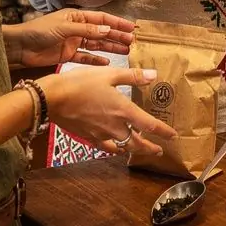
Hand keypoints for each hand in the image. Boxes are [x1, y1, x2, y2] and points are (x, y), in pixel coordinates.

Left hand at [8, 9, 134, 67]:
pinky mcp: (68, 55)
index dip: (117, 23)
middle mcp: (77, 28)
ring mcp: (73, 42)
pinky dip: (96, 60)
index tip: (132, 28)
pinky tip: (108, 62)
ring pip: (97, 45)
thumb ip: (86, 30)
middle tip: (133, 42)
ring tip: (126, 51)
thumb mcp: (64, 27)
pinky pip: (86, 57)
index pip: (101, 19)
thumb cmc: (39, 31)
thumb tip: (107, 30)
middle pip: (102, 32)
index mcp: (76, 16)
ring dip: (111, 47)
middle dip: (117, 36)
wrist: (20, 47)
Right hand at [43, 67, 174, 158]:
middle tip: (159, 151)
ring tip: (138, 149)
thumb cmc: (81, 83)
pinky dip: (114, 149)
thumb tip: (153, 75)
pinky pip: (106, 147)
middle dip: (150, 148)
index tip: (172, 136)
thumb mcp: (109, 74)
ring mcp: (101, 134)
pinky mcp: (88, 137)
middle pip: (137, 143)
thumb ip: (132, 76)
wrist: (53, 98)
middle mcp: (115, 126)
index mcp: (123, 110)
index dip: (163, 131)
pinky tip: (115, 148)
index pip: (150, 125)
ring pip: (122, 147)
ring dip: (133, 149)